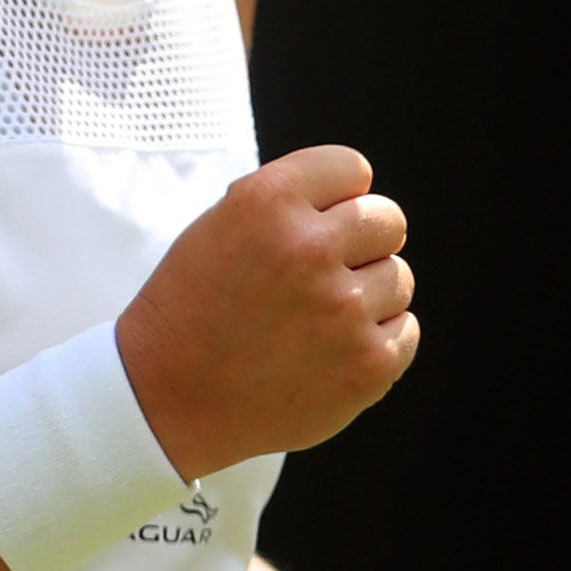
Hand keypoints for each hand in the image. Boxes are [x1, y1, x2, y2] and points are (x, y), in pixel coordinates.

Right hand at [117, 145, 415, 481]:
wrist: (166, 402)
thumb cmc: (191, 311)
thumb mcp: (217, 228)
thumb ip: (285, 203)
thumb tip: (353, 195)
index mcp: (267, 201)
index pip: (351, 168)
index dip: (338, 196)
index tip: (322, 222)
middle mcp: (308, 248)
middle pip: (387, 219)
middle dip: (363, 242)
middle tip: (327, 273)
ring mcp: (343, 310)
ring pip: (398, 277)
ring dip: (368, 296)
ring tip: (317, 322)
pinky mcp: (368, 365)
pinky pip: (405, 330)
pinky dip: (376, 342)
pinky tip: (330, 353)